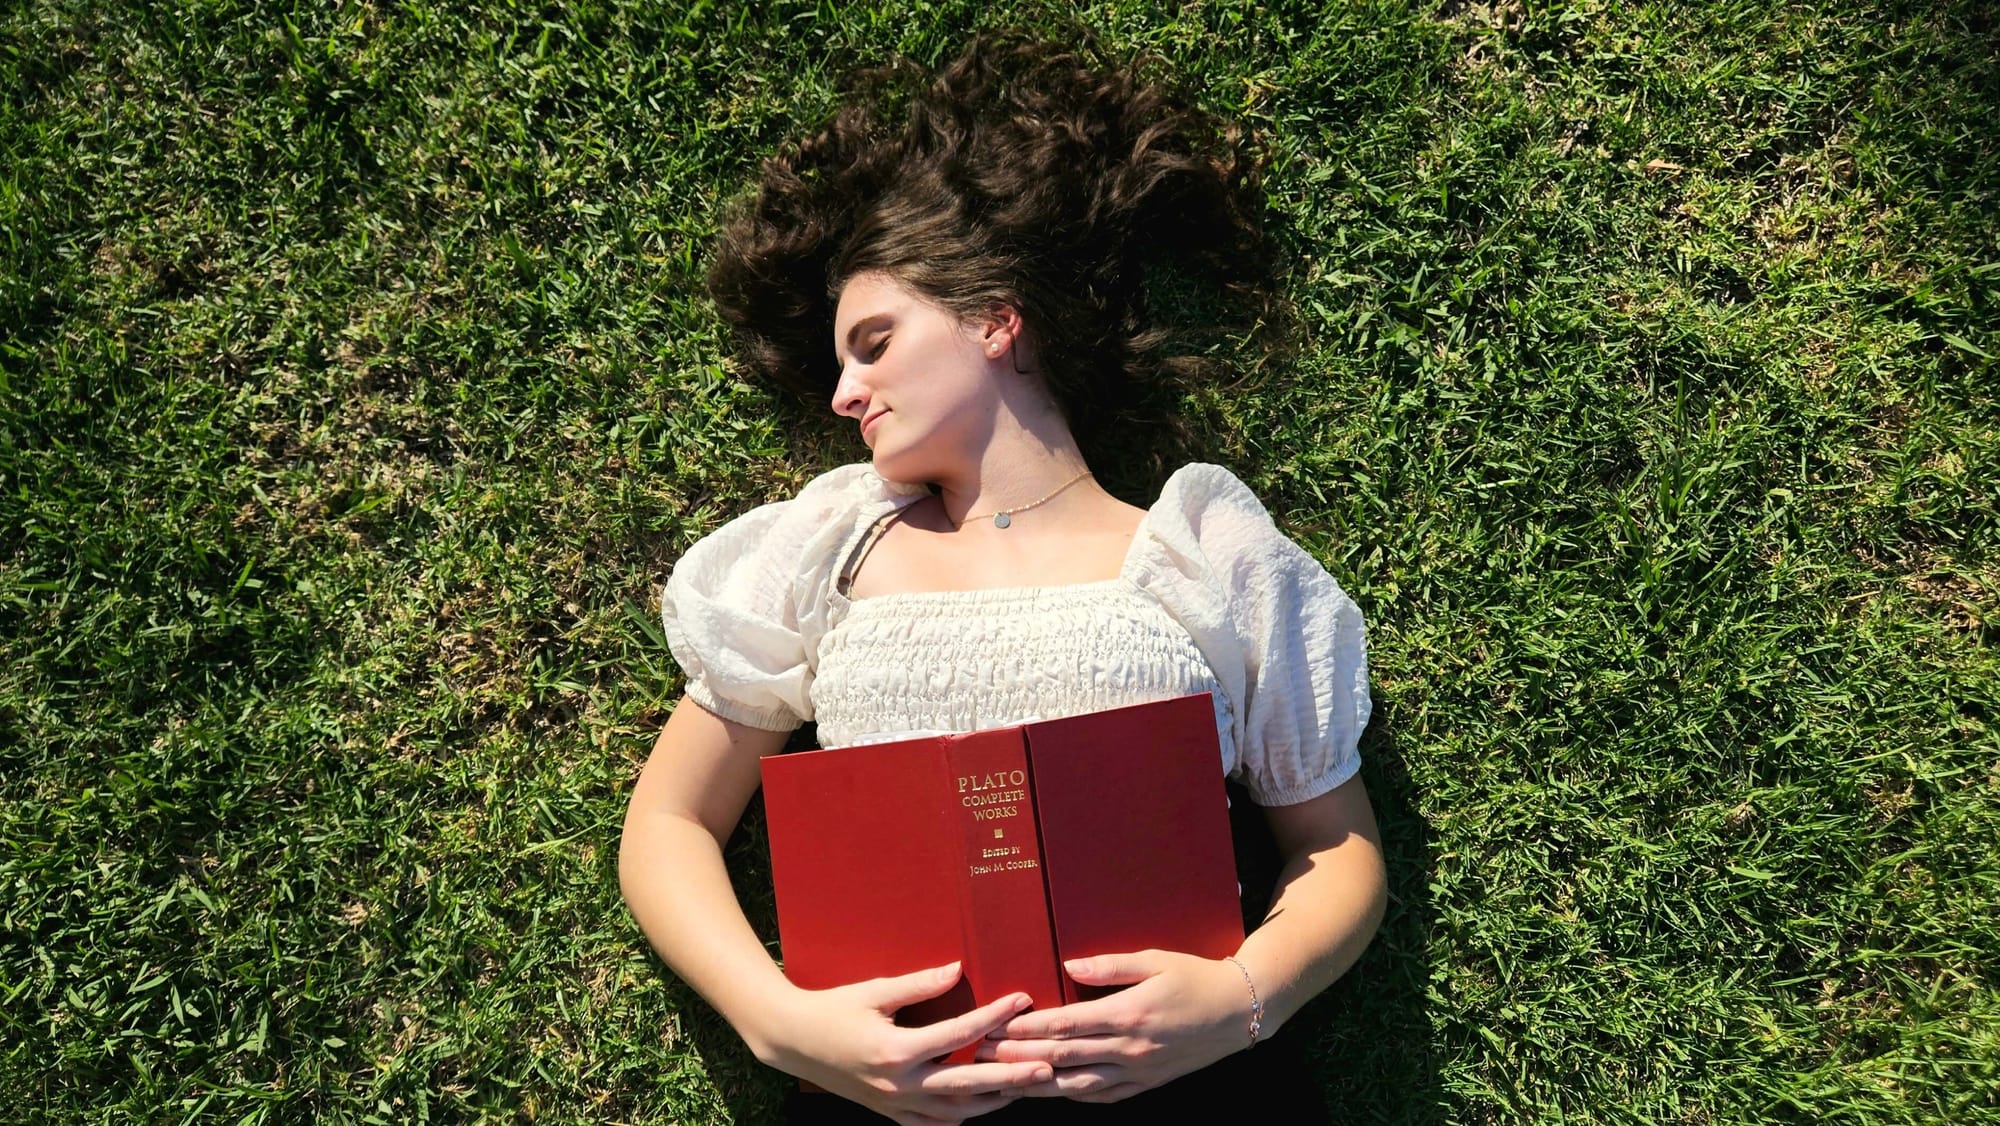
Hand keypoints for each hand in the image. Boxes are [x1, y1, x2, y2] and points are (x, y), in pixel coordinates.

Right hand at [758, 961, 1056, 1124]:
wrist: (791, 1040)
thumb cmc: (832, 1009)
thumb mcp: (874, 991)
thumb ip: (919, 984)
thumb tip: (959, 969)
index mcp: (896, 1050)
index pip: (959, 1034)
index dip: (994, 1016)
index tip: (1021, 999)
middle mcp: (899, 1084)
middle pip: (967, 1086)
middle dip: (1010, 1077)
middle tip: (1046, 1067)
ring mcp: (894, 1104)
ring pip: (955, 1113)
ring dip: (992, 1101)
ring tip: (1024, 1087)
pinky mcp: (889, 1113)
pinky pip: (932, 1125)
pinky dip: (960, 1117)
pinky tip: (981, 1106)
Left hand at [974, 950, 1251, 1103]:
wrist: (1240, 1011)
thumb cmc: (1195, 977)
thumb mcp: (1155, 960)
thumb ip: (1109, 966)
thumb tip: (1067, 966)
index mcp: (1128, 1014)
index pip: (1066, 1024)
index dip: (1027, 1027)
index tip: (996, 1025)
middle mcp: (1130, 1048)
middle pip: (1062, 1056)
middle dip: (1018, 1056)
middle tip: (982, 1054)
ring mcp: (1138, 1071)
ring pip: (1077, 1085)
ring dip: (1037, 1082)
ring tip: (1002, 1080)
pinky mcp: (1145, 1084)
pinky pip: (1102, 1096)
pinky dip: (1071, 1095)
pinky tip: (1049, 1090)